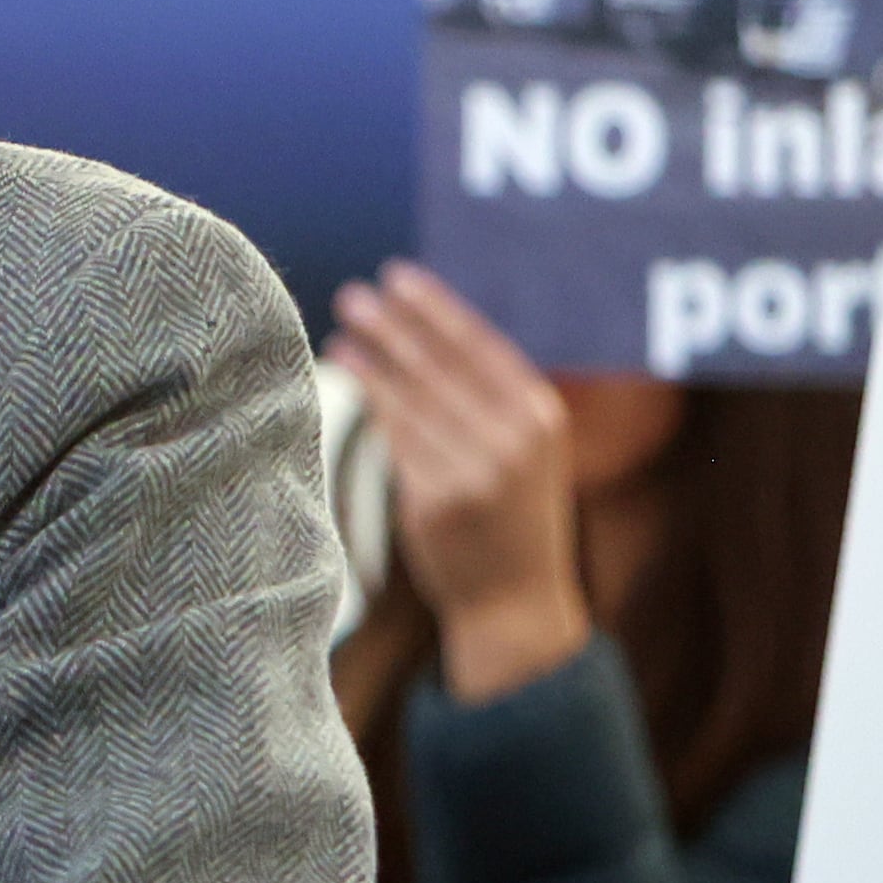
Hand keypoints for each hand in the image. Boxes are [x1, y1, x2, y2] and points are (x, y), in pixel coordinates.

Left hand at [329, 262, 586, 699]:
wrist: (516, 605)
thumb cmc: (511, 519)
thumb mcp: (524, 453)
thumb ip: (492, 401)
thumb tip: (430, 335)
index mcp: (540, 417)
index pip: (481, 345)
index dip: (437, 308)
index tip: (400, 277)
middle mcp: (514, 439)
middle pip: (441, 366)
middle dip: (395, 325)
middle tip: (355, 295)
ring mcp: (477, 470)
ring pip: (412, 399)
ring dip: (373, 358)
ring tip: (342, 330)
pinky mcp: (439, 502)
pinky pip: (397, 439)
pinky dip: (370, 400)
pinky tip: (346, 373)